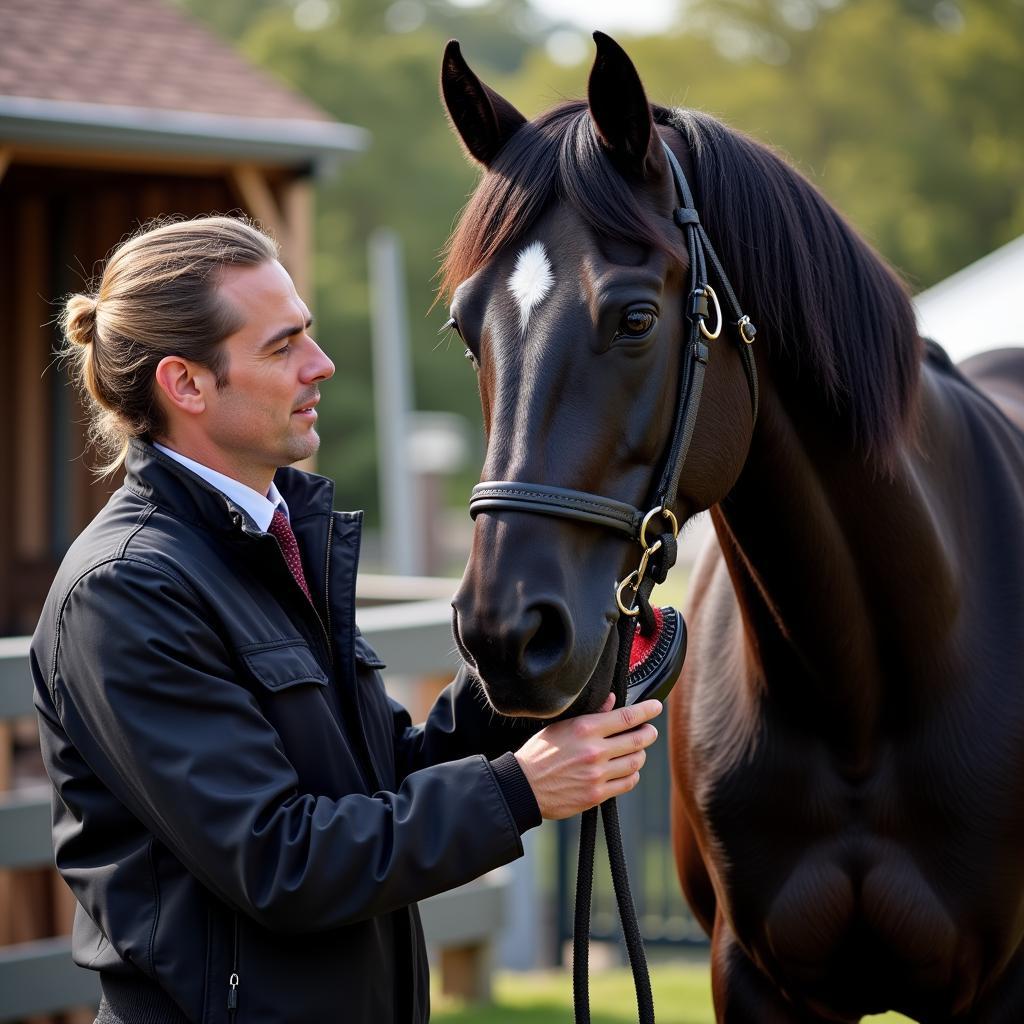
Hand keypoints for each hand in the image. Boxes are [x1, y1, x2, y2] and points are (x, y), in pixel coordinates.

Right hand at [514, 696, 661, 819]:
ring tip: (636, 751)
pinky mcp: (597, 794)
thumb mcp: (561, 725)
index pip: (626, 716)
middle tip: (650, 730)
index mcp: (585, 728)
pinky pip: (627, 783)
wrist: (523, 787)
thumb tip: (612, 700)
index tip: (656, 707)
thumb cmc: (539, 753)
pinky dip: (632, 774)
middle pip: (638, 740)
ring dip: (640, 754)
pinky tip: (627, 770)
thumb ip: (591, 714)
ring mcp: (597, 774)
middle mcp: (594, 750)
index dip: (647, 711)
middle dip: (649, 733)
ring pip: (635, 762)